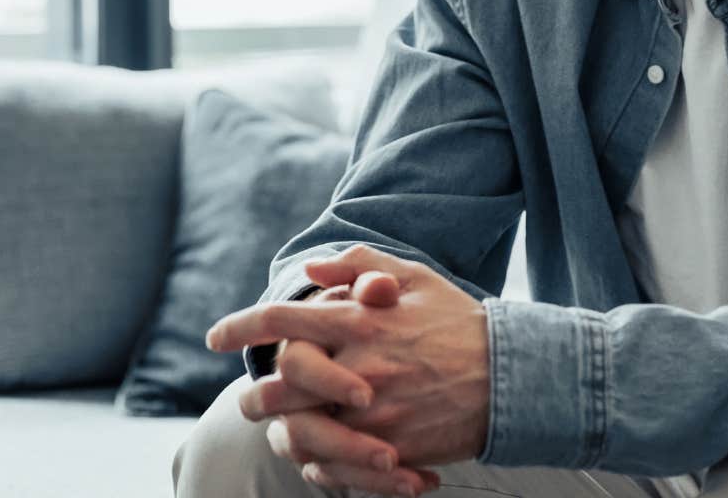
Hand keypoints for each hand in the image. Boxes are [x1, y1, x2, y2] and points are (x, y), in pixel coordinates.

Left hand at [208, 245, 490, 487]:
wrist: (512, 377)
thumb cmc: (459, 322)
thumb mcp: (415, 278)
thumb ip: (360, 265)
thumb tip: (312, 271)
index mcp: (361, 321)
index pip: (281, 320)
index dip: (239, 326)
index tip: (214, 336)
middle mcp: (360, 366)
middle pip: (278, 384)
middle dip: (253, 393)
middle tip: (248, 397)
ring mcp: (373, 412)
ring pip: (299, 429)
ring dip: (280, 430)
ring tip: (279, 430)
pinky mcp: (389, 449)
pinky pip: (335, 463)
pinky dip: (317, 461)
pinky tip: (316, 454)